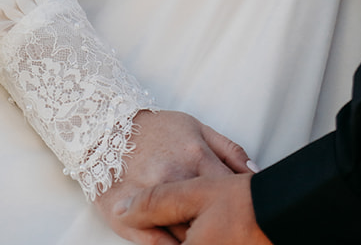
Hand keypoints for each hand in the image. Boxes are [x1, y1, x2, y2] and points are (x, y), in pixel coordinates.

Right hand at [96, 111, 254, 244]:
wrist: (104, 127)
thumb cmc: (157, 130)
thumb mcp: (198, 128)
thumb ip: (230, 151)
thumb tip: (256, 175)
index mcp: (195, 156)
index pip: (230, 190)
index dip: (241, 207)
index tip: (246, 216)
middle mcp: (175, 178)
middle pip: (210, 217)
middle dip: (221, 227)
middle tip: (229, 232)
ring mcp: (151, 200)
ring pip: (186, 236)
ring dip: (200, 240)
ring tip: (210, 237)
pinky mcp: (127, 219)